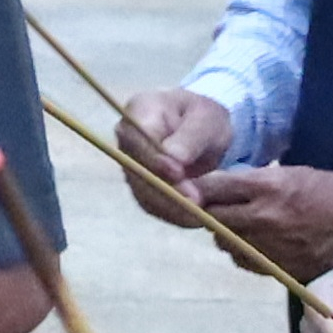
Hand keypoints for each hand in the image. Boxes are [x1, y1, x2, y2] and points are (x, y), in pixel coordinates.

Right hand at [116, 86, 237, 228]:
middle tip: (197, 200)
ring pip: (144, 194)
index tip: (178, 172)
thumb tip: (173, 158)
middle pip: (137, 172)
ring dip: (173, 207)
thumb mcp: (206, 118)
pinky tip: (197, 217)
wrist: (202, 131)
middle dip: (166, 189)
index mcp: (139, 114)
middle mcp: (127, 143)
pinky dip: (176, 215)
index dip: (154, 159)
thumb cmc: (202, 118)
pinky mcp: (143, 191)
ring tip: (202, 213)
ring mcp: (132, 169)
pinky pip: (155, 207)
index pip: (137, 139)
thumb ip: (190, 136)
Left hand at [193, 163, 332, 280]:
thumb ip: (249, 181)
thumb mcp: (288, 174)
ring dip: (224, 233)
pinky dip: (241, 252)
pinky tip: (252, 244)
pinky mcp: (278, 267)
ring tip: (237, 226)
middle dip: (208, 212)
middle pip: (212, 218)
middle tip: (213, 208)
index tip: (188, 189)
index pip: (211, 188)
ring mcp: (269, 245)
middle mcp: (262, 217)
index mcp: (265, 186)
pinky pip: (243, 261)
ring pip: (224, 242)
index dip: (196, 189)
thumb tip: (212, 186)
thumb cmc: (326, 192)